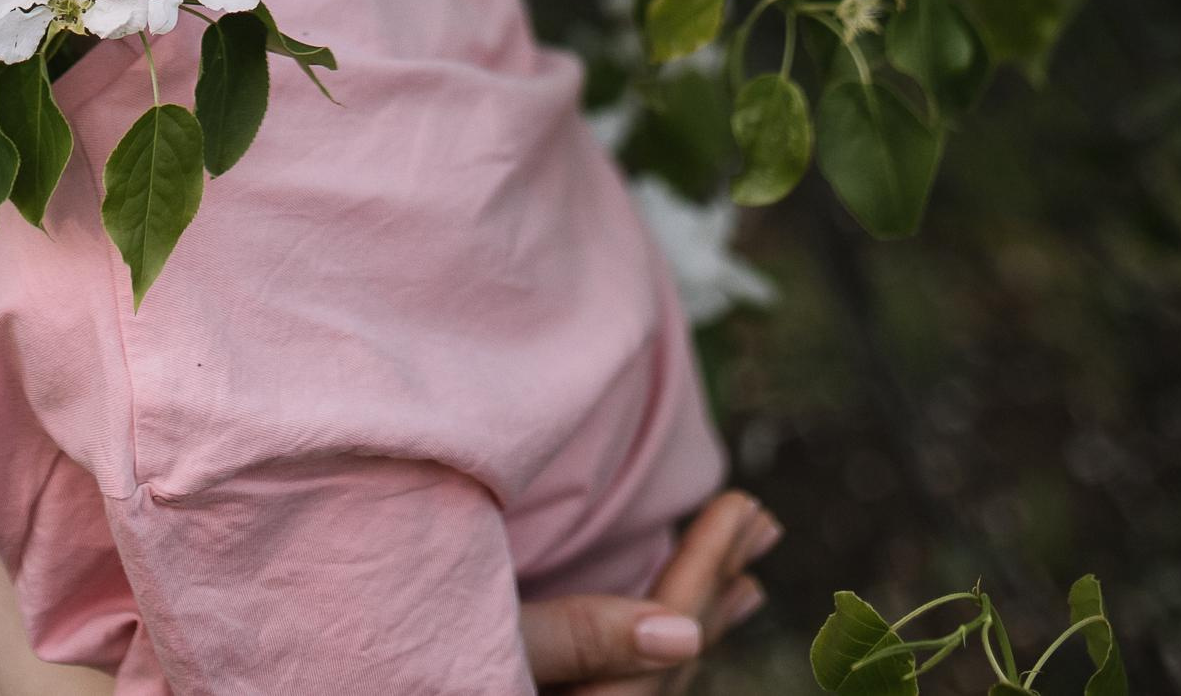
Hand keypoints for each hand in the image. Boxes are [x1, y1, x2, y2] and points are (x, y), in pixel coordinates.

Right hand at [518, 491, 778, 691]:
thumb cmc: (414, 659)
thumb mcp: (505, 635)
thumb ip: (579, 639)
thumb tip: (684, 636)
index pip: (665, 627)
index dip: (707, 561)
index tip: (743, 503)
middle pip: (674, 648)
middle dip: (719, 579)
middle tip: (765, 523)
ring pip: (661, 667)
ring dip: (703, 612)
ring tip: (746, 578)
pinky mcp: (568, 690)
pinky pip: (637, 674)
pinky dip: (669, 640)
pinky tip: (681, 629)